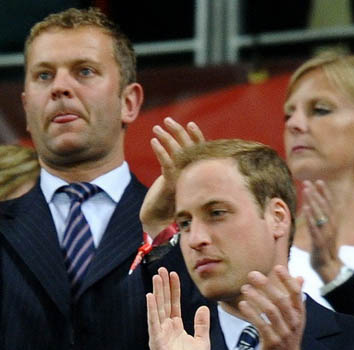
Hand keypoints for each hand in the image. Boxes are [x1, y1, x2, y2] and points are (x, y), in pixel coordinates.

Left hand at [140, 118, 203, 238]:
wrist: (159, 225)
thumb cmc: (165, 205)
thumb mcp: (173, 184)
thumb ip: (178, 171)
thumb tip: (177, 154)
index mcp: (194, 174)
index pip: (200, 151)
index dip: (196, 136)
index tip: (189, 124)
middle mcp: (191, 175)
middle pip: (189, 147)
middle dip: (178, 132)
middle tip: (167, 120)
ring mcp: (182, 179)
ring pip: (178, 153)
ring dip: (167, 138)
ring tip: (156, 128)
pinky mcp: (171, 185)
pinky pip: (167, 164)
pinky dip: (161, 151)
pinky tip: (154, 142)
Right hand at [147, 268, 210, 349]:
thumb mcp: (202, 341)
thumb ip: (202, 324)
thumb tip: (204, 308)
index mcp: (176, 328)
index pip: (173, 304)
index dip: (173, 290)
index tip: (174, 275)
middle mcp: (166, 328)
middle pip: (164, 303)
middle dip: (163, 286)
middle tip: (162, 269)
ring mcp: (160, 334)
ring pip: (158, 308)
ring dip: (157, 292)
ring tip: (156, 277)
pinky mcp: (156, 341)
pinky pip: (153, 321)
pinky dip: (152, 309)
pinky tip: (150, 296)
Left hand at [237, 266, 305, 349]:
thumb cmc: (287, 339)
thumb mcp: (295, 318)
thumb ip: (295, 298)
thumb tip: (300, 277)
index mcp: (299, 314)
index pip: (296, 293)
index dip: (287, 280)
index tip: (277, 267)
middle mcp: (293, 322)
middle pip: (281, 300)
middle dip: (267, 285)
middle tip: (252, 274)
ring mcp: (284, 333)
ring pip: (271, 311)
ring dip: (257, 298)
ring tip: (244, 289)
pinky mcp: (272, 342)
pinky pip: (261, 325)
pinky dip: (251, 313)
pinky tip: (242, 305)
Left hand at [300, 180, 342, 282]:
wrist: (329, 267)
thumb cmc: (324, 250)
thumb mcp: (324, 233)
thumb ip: (321, 222)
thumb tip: (315, 210)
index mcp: (332, 223)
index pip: (329, 204)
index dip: (324, 193)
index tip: (318, 181)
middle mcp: (331, 226)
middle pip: (324, 206)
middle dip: (316, 193)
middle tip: (307, 182)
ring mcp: (326, 234)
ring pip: (320, 214)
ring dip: (313, 202)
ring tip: (306, 191)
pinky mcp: (320, 242)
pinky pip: (315, 228)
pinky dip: (311, 218)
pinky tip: (306, 209)